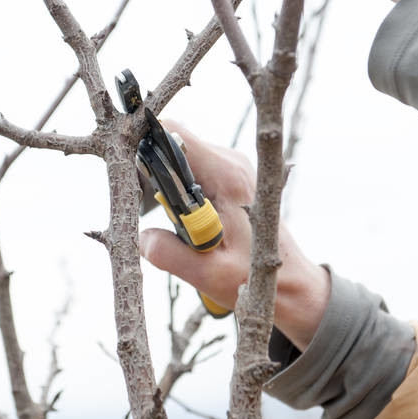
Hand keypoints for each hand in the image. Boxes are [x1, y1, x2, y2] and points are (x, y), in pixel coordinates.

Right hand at [138, 121, 329, 348]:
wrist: (292, 284)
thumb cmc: (256, 279)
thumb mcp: (208, 275)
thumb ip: (168, 254)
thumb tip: (139, 237)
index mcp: (227, 176)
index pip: (174, 134)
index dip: (142, 145)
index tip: (125, 173)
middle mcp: (231, 163)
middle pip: (173, 144)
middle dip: (150, 172)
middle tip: (143, 208)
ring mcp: (233, 167)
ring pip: (181, 158)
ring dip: (165, 185)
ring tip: (167, 220)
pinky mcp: (231, 177)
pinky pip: (193, 170)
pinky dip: (178, 190)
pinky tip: (183, 220)